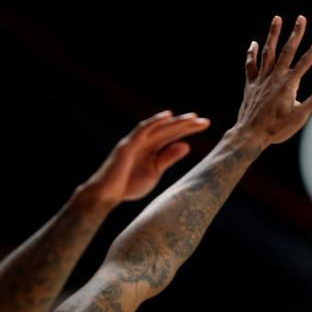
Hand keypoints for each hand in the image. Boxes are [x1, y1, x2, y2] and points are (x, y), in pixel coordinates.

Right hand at [81, 111, 210, 204]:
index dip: (187, 129)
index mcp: (150, 148)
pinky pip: (142, 131)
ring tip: (193, 118)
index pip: (172, 135)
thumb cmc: (128, 184)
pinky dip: (154, 122)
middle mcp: (143, 141)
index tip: (205, 125)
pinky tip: (168, 116)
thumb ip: (168, 158)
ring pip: (158, 128)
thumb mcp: (154, 171)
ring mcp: (134, 142)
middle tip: (205, 121)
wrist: (106, 195)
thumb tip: (186, 145)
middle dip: (186, 125)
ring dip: (175, 122)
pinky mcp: (127, 146)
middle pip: (168, 129)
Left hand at [235, 15, 311, 148]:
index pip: (305, 62)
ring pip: (268, 52)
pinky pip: (251, 65)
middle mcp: (275, 77)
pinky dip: (252, 53)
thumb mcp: (300, 116)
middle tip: (301, 18)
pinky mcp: (251, 85)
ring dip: (273, 35)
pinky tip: (254, 44)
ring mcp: (261, 80)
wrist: (250, 135)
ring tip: (277, 19)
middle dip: (296, 34)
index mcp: (288, 84)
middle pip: (287, 51)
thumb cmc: (277, 128)